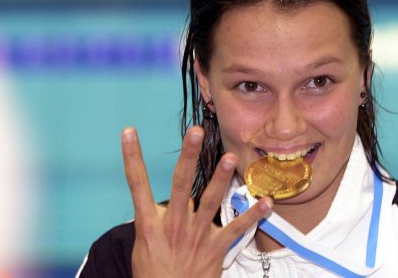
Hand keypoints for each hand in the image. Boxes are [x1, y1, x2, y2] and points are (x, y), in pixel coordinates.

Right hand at [121, 126, 271, 277]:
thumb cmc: (154, 273)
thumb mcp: (144, 245)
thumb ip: (153, 219)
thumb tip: (161, 200)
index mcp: (149, 223)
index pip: (136, 184)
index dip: (132, 157)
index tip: (130, 132)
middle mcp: (173, 225)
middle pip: (180, 184)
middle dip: (188, 156)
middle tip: (196, 132)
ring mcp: (196, 235)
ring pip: (209, 201)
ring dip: (220, 178)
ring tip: (230, 157)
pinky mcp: (215, 248)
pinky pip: (236, 229)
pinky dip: (253, 215)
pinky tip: (267, 201)